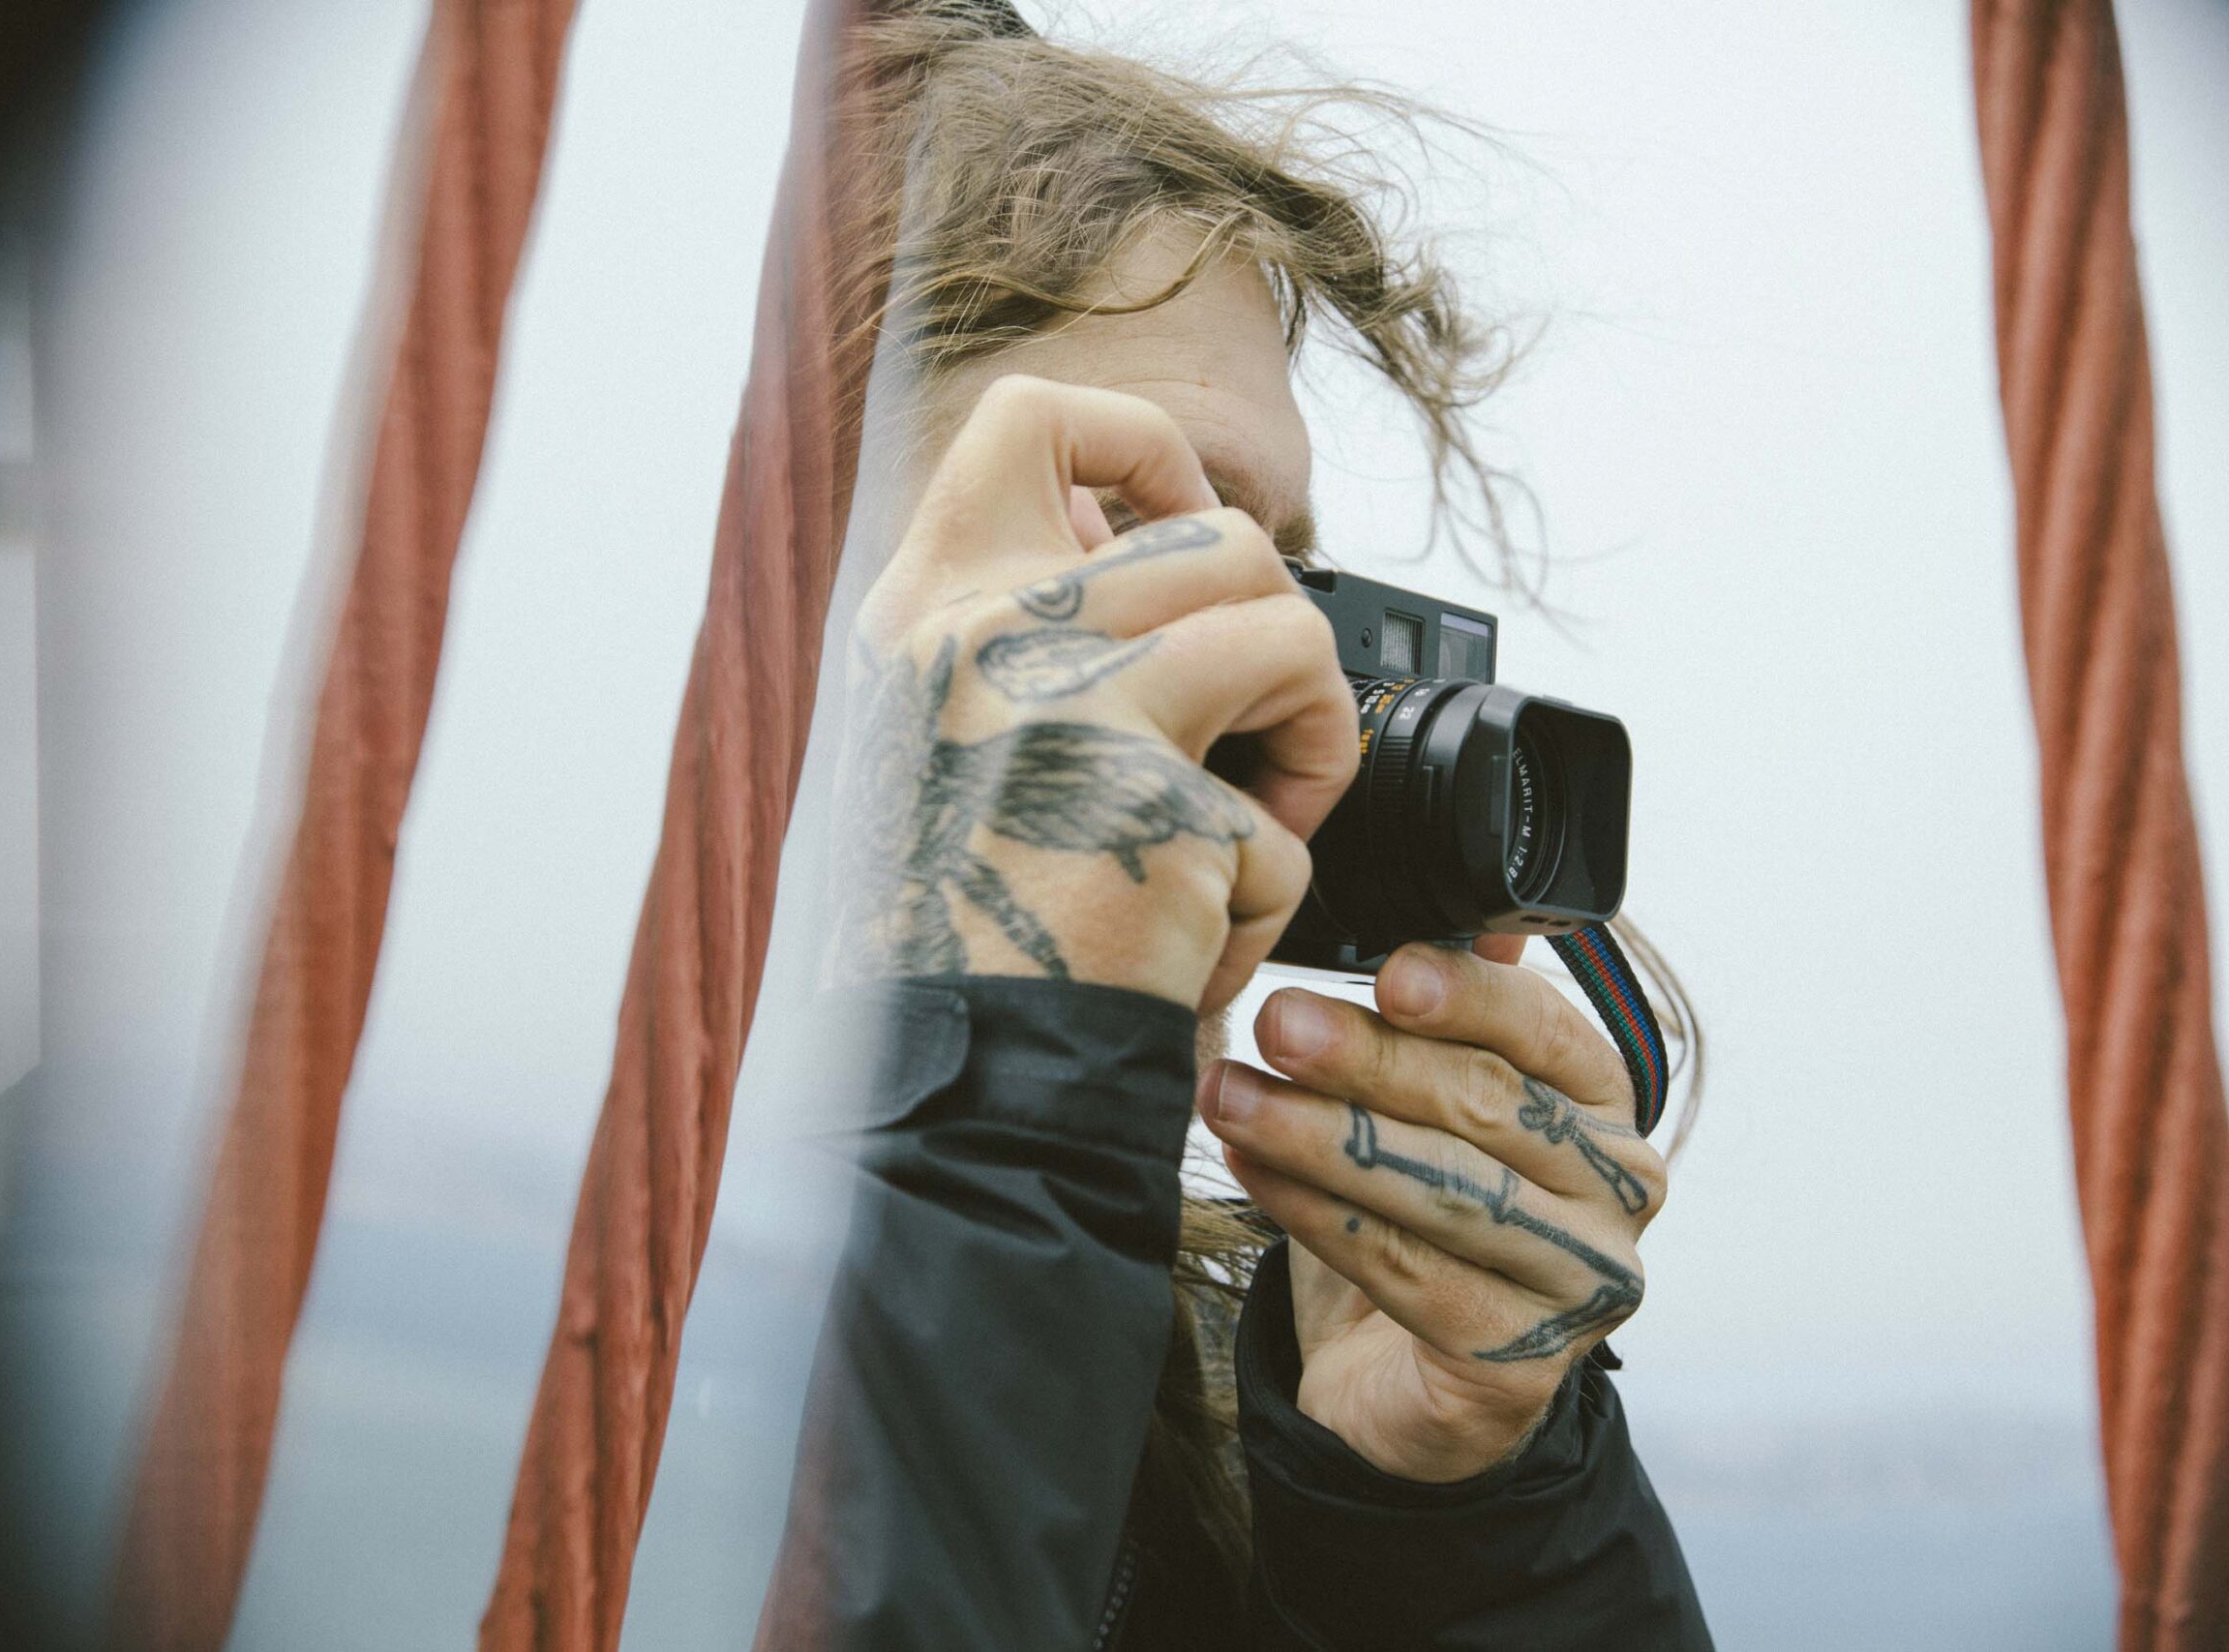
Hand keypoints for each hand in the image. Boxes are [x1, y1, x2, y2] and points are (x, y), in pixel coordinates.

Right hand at [834, 374, 1357, 1014]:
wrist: (937, 1092)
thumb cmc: (958, 939)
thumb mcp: (945, 751)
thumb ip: (1014, 636)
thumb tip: (1105, 531)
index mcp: (922, 610)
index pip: (1030, 417)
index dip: (1140, 447)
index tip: (1176, 529)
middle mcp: (977, 630)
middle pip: (1225, 536)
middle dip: (1279, 646)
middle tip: (1250, 752)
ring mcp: (1060, 699)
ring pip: (1288, 631)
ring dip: (1307, 743)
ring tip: (1250, 836)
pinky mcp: (1143, 795)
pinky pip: (1285, 816)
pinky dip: (1272, 893)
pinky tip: (1196, 948)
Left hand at [1202, 937, 1666, 1481]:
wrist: (1398, 1382)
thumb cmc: (1419, 1216)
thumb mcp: (1432, 1103)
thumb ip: (1450, 1012)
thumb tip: (1461, 909)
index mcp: (1601, 1104)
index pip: (1547, 1031)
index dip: (1468, 998)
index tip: (1386, 972)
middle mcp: (1617, 1191)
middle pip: (1491, 1107)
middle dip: (1372, 1060)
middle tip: (1276, 1024)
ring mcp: (1581, 1282)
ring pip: (1447, 1190)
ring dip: (1326, 1135)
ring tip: (1232, 1095)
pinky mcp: (1519, 1360)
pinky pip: (1410, 1272)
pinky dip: (1319, 1215)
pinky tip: (1251, 1170)